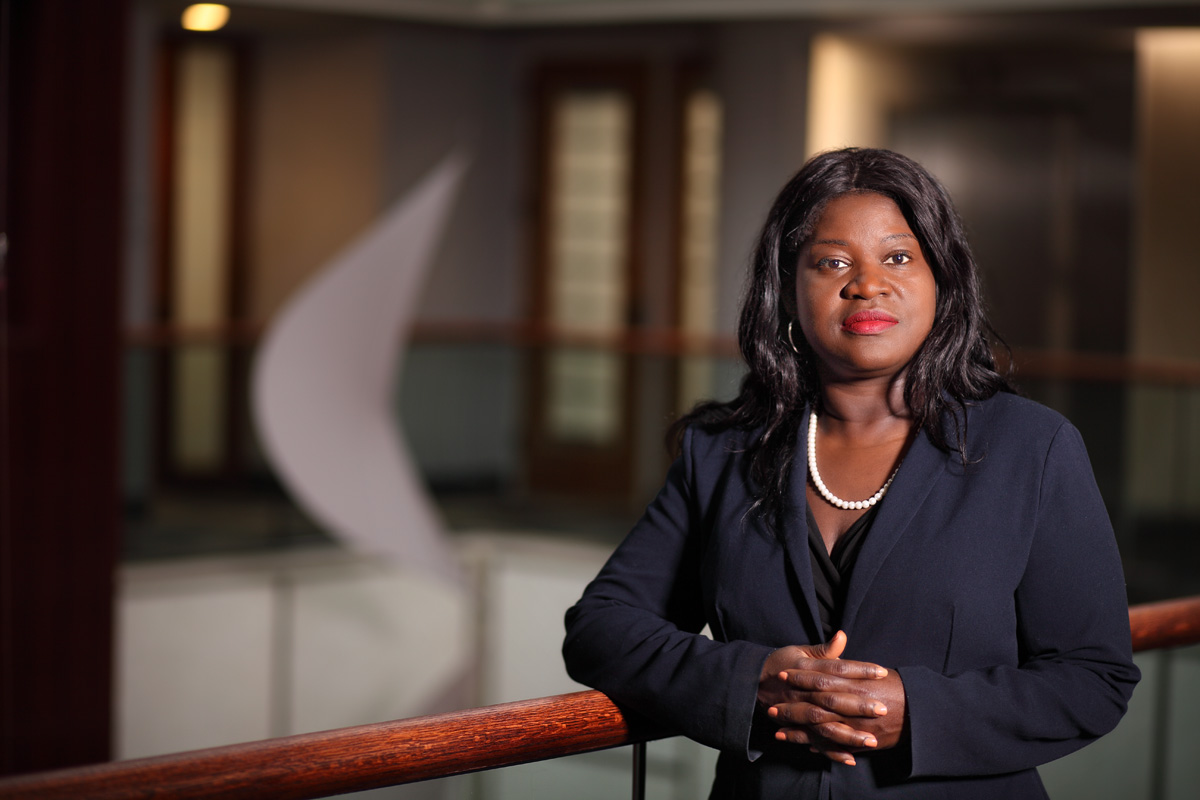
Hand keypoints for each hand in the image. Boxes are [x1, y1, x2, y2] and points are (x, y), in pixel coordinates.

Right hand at [757, 631, 904, 765]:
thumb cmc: (782, 663)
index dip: (860, 670)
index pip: (837, 669)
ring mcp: (799, 711)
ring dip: (848, 734)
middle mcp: (803, 691)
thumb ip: (824, 649)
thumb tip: (842, 635)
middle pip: (833, 699)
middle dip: (858, 706)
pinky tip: (851, 758)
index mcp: (807, 669)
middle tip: (883, 709)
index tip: (882, 673)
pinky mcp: (795, 727)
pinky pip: (815, 741)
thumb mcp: (800, 651)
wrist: (753, 681)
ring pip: (824, 724)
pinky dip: (831, 751)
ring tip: (872, 741)